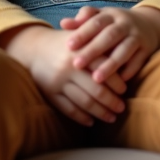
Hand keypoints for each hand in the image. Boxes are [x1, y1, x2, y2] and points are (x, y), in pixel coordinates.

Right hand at [0, 25, 126, 126]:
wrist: (34, 47)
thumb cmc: (66, 43)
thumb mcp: (82, 38)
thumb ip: (100, 46)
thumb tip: (125, 59)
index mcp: (80, 51)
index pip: (104, 69)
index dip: (116, 82)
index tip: (124, 90)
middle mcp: (69, 67)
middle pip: (96, 90)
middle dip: (112, 101)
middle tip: (121, 108)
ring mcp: (58, 82)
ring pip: (84, 102)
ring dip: (100, 112)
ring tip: (111, 118)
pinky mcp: (50, 93)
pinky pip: (68, 109)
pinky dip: (81, 117)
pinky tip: (91, 122)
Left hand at [60, 5, 159, 83]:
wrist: (148, 24)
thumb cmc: (114, 23)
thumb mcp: (100, 17)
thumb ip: (82, 20)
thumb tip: (63, 23)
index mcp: (111, 14)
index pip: (95, 22)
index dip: (82, 33)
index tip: (68, 46)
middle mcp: (125, 24)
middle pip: (109, 36)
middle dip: (93, 51)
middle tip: (77, 64)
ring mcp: (138, 36)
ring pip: (124, 50)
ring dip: (111, 65)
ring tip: (96, 79)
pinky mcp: (147, 49)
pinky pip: (138, 61)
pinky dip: (129, 72)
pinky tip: (117, 84)